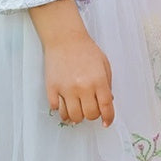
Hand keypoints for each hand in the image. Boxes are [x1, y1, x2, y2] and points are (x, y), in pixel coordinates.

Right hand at [28, 0, 114, 126]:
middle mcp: (83, 87)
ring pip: (73, 116)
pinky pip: (56, 109)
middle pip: (90, 115)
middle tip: (90, 108)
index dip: (108, 118)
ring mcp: (66, 89)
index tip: (106, 122)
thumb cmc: (85, 50)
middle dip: (92, 115)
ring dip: (77, 116)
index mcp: (98, 81)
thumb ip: (107, 85)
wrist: (64, 38)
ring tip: (77, 108)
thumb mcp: (104, 65)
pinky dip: (61, 109)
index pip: (106, 108)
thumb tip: (107, 102)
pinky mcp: (52, 88)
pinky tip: (65, 103)